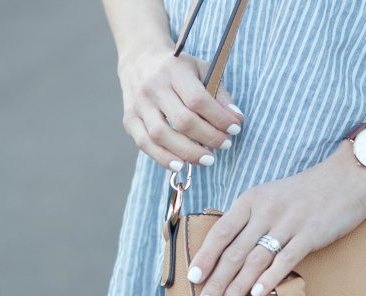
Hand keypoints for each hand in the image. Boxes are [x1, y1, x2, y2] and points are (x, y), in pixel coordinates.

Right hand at [118, 47, 243, 170]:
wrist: (139, 60)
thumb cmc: (177, 68)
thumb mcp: (200, 69)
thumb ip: (219, 93)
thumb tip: (236, 119)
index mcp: (173, 70)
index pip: (198, 100)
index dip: (219, 118)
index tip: (235, 129)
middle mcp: (153, 87)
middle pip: (182, 121)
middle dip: (208, 138)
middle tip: (225, 145)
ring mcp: (139, 104)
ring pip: (161, 135)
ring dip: (188, 152)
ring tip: (208, 160)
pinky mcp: (129, 119)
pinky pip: (144, 143)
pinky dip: (163, 158)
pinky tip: (180, 165)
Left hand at [187, 144, 365, 295]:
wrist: (347, 177)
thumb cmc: (305, 192)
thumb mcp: (270, 197)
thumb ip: (249, 220)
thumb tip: (226, 251)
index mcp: (251, 200)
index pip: (220, 232)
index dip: (204, 257)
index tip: (192, 278)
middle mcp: (266, 211)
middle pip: (234, 251)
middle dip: (216, 281)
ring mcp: (288, 223)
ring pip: (255, 260)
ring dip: (237, 286)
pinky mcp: (310, 234)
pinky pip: (285, 260)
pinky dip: (269, 278)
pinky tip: (257, 295)